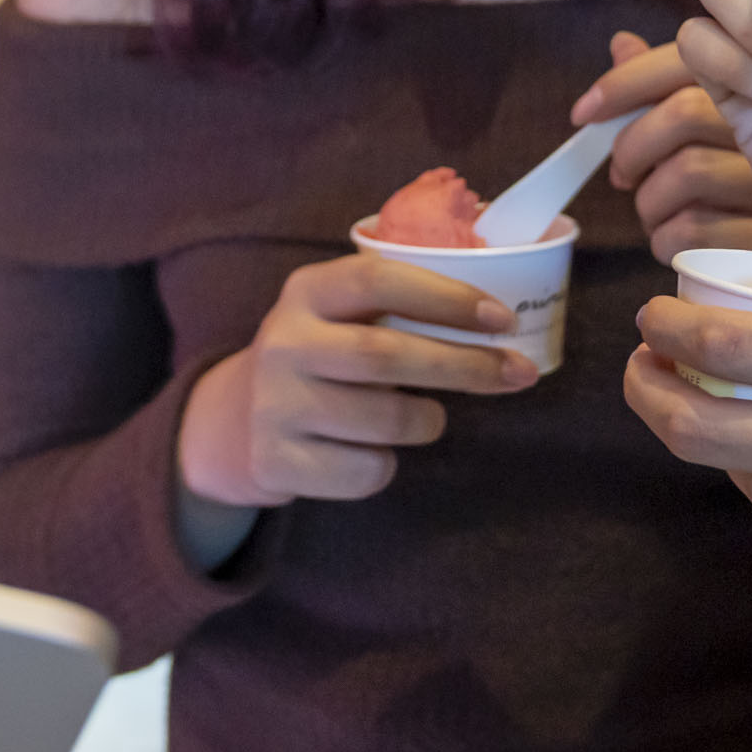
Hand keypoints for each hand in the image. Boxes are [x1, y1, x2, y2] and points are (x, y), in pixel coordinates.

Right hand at [179, 254, 533, 506]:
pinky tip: (372, 450)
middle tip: (516, 373)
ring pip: (385, 420)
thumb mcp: (340, 315)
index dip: (445, 297)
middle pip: (386, 354)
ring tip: (427, 416)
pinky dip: (388, 464)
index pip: (377, 280)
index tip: (501, 318)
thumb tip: (499, 323)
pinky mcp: (276, 461)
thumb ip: (399, 307)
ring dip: (427, 420)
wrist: (235, 422)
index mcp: (306, 292)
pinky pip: (365, 471)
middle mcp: (283, 343)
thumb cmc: (322, 359)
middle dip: (464, 365)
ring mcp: (275, 405)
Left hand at [578, 32, 751, 263]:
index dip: (623, 83)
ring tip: (658, 213)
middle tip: (624, 175)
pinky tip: (675, 242)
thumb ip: (673, 83)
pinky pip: (694, 232)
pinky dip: (664, 241)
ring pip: (686, 174)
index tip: (583, 112)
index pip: (684, 62)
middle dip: (633, 149)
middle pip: (683, 115)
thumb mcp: (726, 122)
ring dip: (649, 203)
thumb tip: (622, 44)